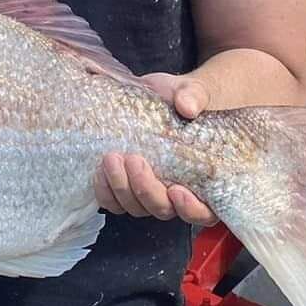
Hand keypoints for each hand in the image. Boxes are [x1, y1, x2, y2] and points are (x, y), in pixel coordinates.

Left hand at [95, 72, 216, 225]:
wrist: (158, 97)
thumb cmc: (183, 101)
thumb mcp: (193, 93)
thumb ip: (194, 97)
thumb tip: (188, 106)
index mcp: (203, 179)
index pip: (204, 212)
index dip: (191, 208)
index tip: (176, 190)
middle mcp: (175, 193)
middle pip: (163, 209)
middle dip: (146, 189)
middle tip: (135, 160)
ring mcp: (149, 192)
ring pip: (135, 207)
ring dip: (121, 188)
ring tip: (112, 159)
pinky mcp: (126, 185)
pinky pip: (114, 201)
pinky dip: (105, 190)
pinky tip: (101, 170)